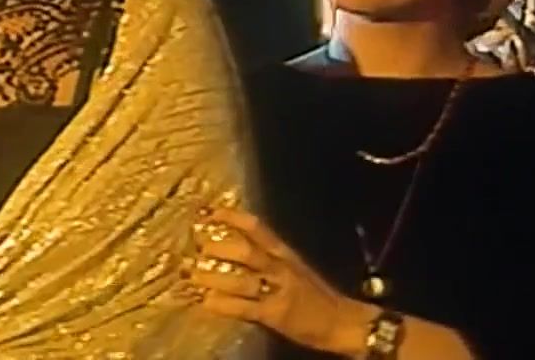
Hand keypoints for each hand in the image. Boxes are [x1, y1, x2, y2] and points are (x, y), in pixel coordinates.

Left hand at [187, 207, 373, 356]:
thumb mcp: (294, 268)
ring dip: (213, 278)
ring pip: (241, 280)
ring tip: (191, 276)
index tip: (210, 212)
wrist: (342, 322)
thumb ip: (267, 257)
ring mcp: (278, 291)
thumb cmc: (315, 295)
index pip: (256, 228)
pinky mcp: (275, 315)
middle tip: (198, 247)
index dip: (232, 217)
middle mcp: (280, 268)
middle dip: (219, 248)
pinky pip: (245, 308)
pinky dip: (224, 305)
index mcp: (284, 254)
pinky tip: (206, 302)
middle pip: (246, 251)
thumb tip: (231, 246)